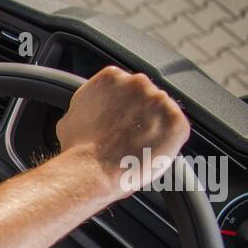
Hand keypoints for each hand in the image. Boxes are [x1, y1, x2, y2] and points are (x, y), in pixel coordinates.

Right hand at [55, 66, 189, 201]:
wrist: (90, 171)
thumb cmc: (78, 150)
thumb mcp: (71, 117)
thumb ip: (88, 106)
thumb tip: (88, 112)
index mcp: (111, 77)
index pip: (124, 86)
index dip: (121, 107)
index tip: (118, 121)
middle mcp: (137, 82)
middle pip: (145, 96)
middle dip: (139, 115)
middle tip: (126, 137)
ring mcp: (159, 100)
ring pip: (162, 113)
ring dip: (154, 127)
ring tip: (137, 148)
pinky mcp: (176, 121)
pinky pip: (177, 130)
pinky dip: (168, 142)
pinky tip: (150, 153)